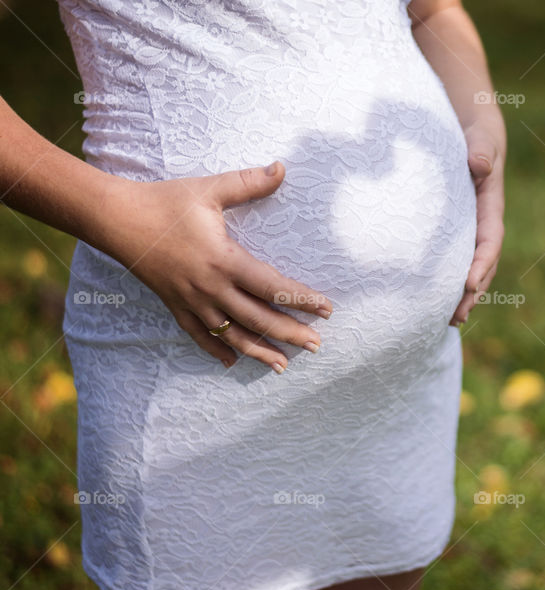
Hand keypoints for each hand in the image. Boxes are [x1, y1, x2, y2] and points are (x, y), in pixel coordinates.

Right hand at [96, 162, 331, 371]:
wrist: (115, 218)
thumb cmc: (165, 201)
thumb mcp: (209, 189)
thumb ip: (248, 183)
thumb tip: (281, 167)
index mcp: (224, 260)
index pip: (273, 287)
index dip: (302, 300)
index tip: (327, 309)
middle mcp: (211, 288)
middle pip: (258, 318)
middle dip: (290, 333)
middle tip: (317, 345)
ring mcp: (192, 301)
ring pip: (231, 334)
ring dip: (259, 351)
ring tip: (283, 365)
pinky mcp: (175, 306)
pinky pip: (199, 335)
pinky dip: (216, 350)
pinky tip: (233, 362)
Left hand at [450, 121, 504, 325]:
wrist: (475, 136)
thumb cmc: (476, 138)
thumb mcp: (481, 140)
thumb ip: (482, 151)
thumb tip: (480, 164)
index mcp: (491, 207)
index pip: (490, 240)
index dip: (482, 264)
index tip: (469, 284)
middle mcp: (485, 224)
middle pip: (484, 264)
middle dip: (473, 292)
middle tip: (459, 315)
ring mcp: (472, 231)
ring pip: (473, 268)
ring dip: (465, 296)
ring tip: (451, 321)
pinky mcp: (459, 233)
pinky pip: (459, 262)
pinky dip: (453, 284)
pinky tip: (439, 304)